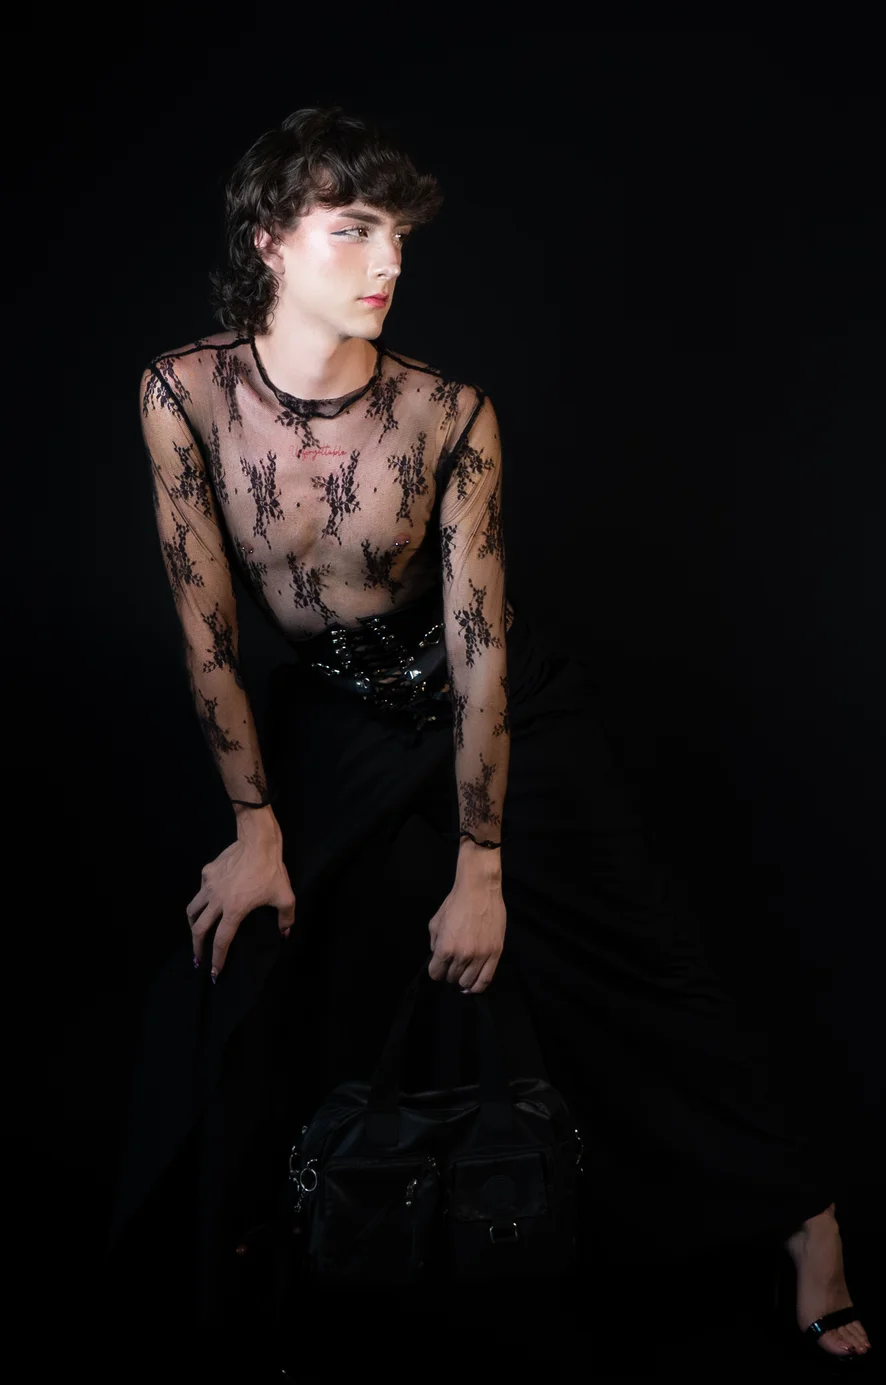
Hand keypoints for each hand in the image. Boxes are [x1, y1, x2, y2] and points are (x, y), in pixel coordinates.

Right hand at [186, 832, 295, 978]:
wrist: (258, 841)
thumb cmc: (271, 870)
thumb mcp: (285, 896)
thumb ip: (286, 918)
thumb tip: (285, 933)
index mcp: (234, 910)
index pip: (221, 942)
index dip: (217, 960)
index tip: (213, 973)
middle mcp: (217, 900)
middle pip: (198, 930)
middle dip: (197, 948)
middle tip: (198, 960)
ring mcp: (209, 885)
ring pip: (192, 910)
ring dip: (192, 925)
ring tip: (196, 933)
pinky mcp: (207, 872)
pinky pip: (201, 890)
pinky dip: (202, 899)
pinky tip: (210, 900)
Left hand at [427, 874, 505, 993]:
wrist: (479, 890)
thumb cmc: (455, 903)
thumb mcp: (435, 922)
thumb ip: (434, 942)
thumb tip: (437, 956)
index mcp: (445, 947)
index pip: (436, 974)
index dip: (436, 971)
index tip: (439, 966)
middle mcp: (462, 955)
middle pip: (451, 978)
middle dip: (449, 973)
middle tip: (452, 964)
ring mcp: (480, 956)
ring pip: (468, 982)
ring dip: (462, 979)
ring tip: (463, 971)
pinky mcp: (495, 954)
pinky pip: (486, 979)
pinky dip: (478, 986)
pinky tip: (474, 985)